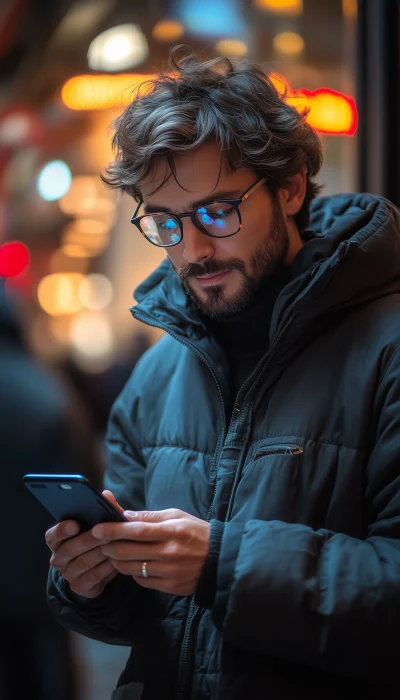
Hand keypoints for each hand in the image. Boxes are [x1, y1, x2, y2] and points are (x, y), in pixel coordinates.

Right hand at [45, 490, 121, 598]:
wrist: (96, 569)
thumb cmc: (95, 540)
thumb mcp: (96, 525)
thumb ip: (101, 510)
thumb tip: (107, 494)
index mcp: (57, 541)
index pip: (52, 536)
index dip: (62, 530)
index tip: (74, 524)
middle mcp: (59, 558)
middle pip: (70, 550)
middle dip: (89, 540)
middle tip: (105, 533)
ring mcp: (69, 574)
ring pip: (84, 563)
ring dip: (101, 553)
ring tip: (116, 544)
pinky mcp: (81, 587)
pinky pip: (95, 577)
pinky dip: (108, 567)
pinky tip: (118, 559)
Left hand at [92, 509, 209, 595]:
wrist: (220, 560)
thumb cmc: (196, 533)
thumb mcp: (177, 516)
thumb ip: (149, 517)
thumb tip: (124, 515)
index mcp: (172, 531)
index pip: (136, 530)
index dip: (114, 530)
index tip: (97, 528)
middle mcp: (169, 553)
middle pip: (128, 552)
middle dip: (109, 546)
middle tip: (100, 541)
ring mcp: (169, 572)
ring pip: (130, 568)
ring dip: (117, 560)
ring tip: (114, 552)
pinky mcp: (169, 587)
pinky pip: (141, 580)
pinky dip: (132, 572)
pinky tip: (134, 564)